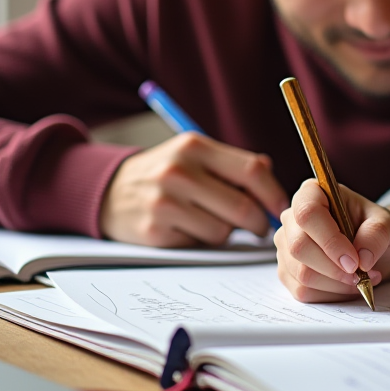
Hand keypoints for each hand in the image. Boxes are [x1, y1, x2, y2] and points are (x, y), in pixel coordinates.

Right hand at [100, 133, 285, 246]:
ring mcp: (164, 203)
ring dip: (227, 231)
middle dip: (259, 222)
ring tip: (211, 219)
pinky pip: (200, 244)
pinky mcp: (154, 231)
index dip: (274, 193)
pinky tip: (188, 227)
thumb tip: (272, 181)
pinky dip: (203, 239)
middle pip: (242, 206)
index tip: (281, 208)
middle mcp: (178, 172)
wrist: (108, 190)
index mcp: (195, 146)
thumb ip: (233, 164)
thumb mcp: (195, 154)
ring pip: (223, 230)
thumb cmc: (165, 172)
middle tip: (260, 227)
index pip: (252, 170)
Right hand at [275, 180, 389, 301]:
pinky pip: (302, 290)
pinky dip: (330, 294)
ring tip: (362, 278)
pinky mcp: (287, 271)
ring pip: (301, 273)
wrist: (374, 247)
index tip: (354, 261)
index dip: (330, 240)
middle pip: (299, 247)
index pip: (308, 213)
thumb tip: (362, 259)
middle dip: (334, 268)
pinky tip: (348, 285)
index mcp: (312, 193)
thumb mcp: (387, 223)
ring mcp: (286, 246)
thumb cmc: (375, 228)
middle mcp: (292, 218)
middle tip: (362, 274)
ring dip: (336, 283)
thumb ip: (377, 234)